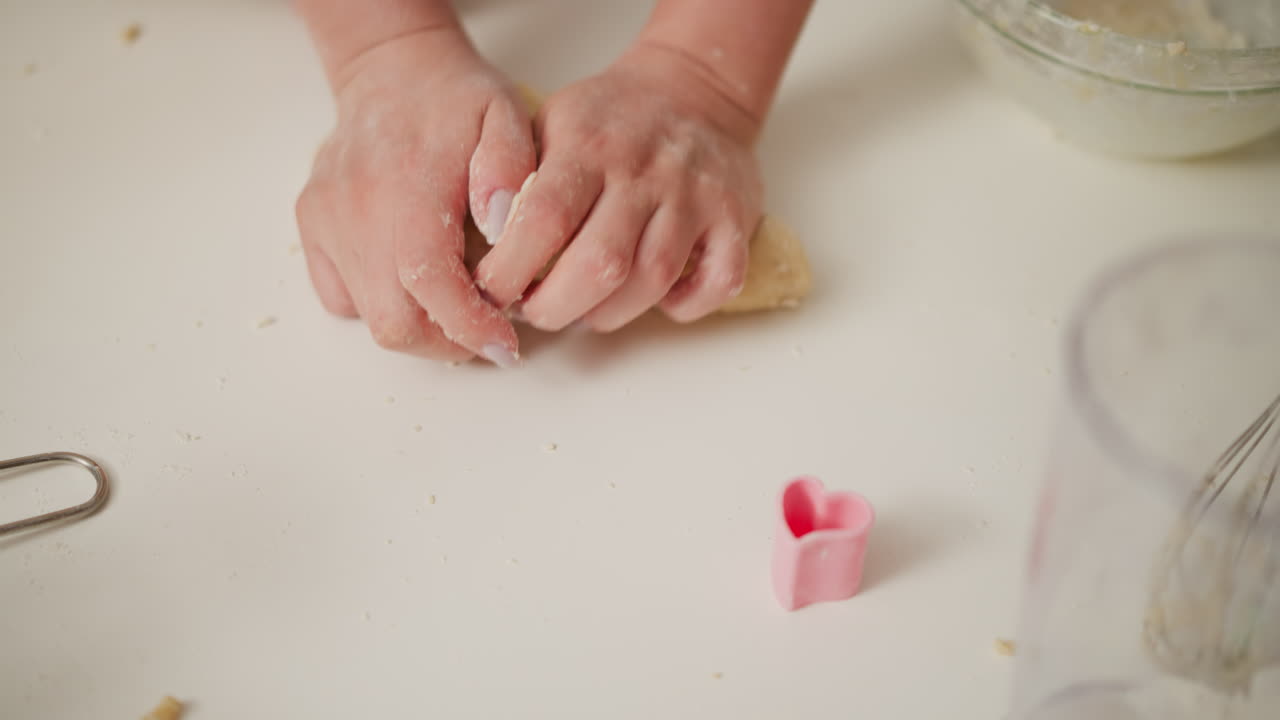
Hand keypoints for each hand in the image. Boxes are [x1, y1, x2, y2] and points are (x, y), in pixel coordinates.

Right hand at [295, 29, 534, 366]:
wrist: (392, 70)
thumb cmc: (455, 99)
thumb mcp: (506, 117)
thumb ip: (512, 171)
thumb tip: (502, 225)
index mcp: (409, 190)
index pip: (431, 286)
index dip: (469, 328)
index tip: (505, 345)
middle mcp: (357, 213)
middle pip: (396, 322)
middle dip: (447, 343)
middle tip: (485, 331)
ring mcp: (328, 223)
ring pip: (369, 317)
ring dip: (418, 327)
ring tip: (456, 305)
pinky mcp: (313, 228)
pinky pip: (343, 297)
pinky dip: (380, 304)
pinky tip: (411, 279)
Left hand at [475, 44, 764, 331]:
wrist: (693, 91)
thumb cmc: (608, 123)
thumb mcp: (549, 124)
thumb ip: (516, 178)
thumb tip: (485, 246)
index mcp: (588, 144)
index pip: (542, 219)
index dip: (510, 270)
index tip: (491, 292)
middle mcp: (644, 170)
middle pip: (600, 264)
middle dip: (556, 307)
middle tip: (536, 312)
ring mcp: (694, 195)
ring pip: (653, 279)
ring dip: (609, 313)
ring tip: (585, 310)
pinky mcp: (735, 218)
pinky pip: (718, 281)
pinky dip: (685, 306)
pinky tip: (657, 300)